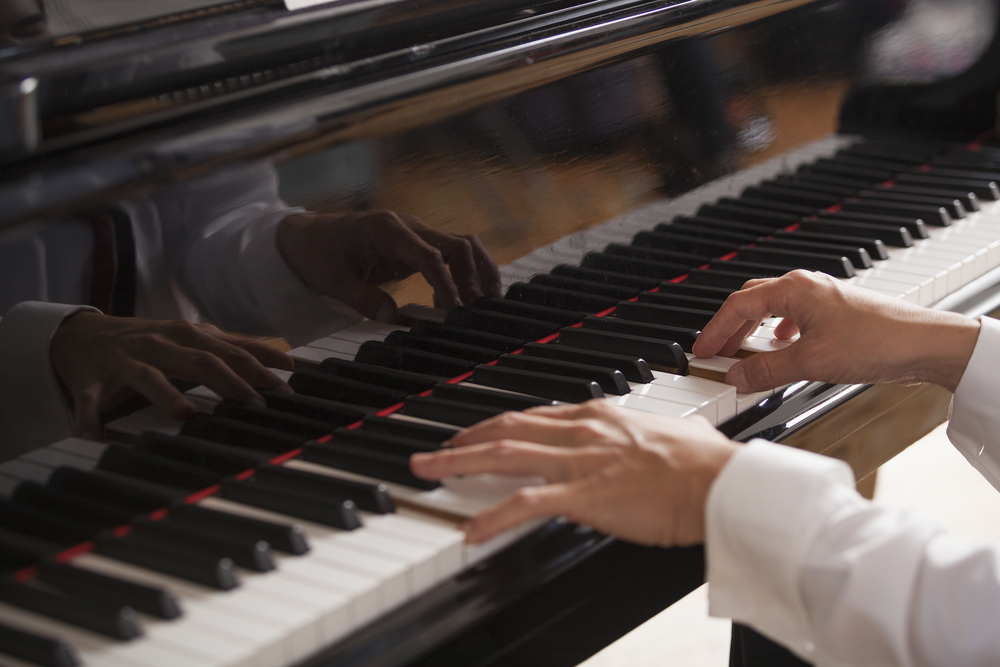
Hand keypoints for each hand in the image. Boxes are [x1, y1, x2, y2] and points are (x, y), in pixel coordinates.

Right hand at [49, 313, 294, 437]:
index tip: (285, 389)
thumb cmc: (153, 341)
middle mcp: (160, 345)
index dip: (260, 369)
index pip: (231, 351)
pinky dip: (90, 418)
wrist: (86, 336)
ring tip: (183, 413)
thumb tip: (286, 362)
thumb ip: (238, 349)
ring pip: (147, 377)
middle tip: (254, 404)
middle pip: (199, 361)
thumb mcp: (195, 339)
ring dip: (165, 394)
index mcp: (187, 336)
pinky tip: (94, 436)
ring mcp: (126, 362)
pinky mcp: (92, 382)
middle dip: (229, 382)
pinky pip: (89, 401)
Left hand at [276, 210, 501, 321]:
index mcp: (386, 229)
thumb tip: (392, 318)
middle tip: (477, 311)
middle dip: (473, 277)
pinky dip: (467, 273)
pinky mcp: (418, 246)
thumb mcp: (332, 280)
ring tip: (487, 303)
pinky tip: (469, 298)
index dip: (446, 283)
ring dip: (479, 272)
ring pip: (462, 245)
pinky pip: (451, 254)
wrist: (309, 237)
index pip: (429, 254)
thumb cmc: (318, 254)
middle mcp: (408, 226)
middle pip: (457, 244)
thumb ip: (363, 298)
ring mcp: (416, 234)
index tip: (453, 310)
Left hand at [410, 400, 737, 544]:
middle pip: (505, 430)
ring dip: (457, 463)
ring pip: (502, 455)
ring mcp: (579, 461)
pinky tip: (470, 531)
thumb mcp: (672, 434)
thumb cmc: (704, 464)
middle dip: (462, 438)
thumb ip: (651, 435)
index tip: (476, 434)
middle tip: (432, 450)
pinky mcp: (584, 494)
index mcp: (598, 417)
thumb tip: (664, 438)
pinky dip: (492, 517)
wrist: (721, 483)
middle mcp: (581, 431)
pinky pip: (525, 503)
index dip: (497, 426)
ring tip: (426, 472)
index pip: (533, 417)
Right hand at [691, 270, 980, 392]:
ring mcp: (823, 299)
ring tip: (743, 354)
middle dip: (730, 327)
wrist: (927, 344)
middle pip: (752, 302)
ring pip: (773, 310)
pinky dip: (778, 334)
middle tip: (715, 352)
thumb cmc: (877, 341)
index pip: (738, 305)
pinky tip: (783, 349)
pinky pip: (795, 318)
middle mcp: (806, 287)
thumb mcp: (810, 362)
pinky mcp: (837, 314)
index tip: (701, 350)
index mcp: (793, 289)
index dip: (715, 329)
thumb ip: (767, 369)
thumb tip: (736, 375)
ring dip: (753, 331)